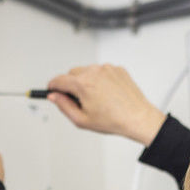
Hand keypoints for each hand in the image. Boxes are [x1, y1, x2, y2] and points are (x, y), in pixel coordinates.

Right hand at [45, 64, 165, 145]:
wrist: (138, 117)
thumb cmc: (113, 120)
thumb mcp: (81, 119)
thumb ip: (63, 106)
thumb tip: (53, 96)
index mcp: (83, 84)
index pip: (58, 80)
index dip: (52, 87)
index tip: (52, 91)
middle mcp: (94, 72)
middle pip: (71, 73)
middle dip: (70, 85)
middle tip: (77, 100)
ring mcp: (107, 69)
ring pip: (87, 71)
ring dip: (86, 81)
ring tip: (96, 99)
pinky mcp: (117, 69)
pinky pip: (102, 71)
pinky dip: (100, 80)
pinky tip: (107, 94)